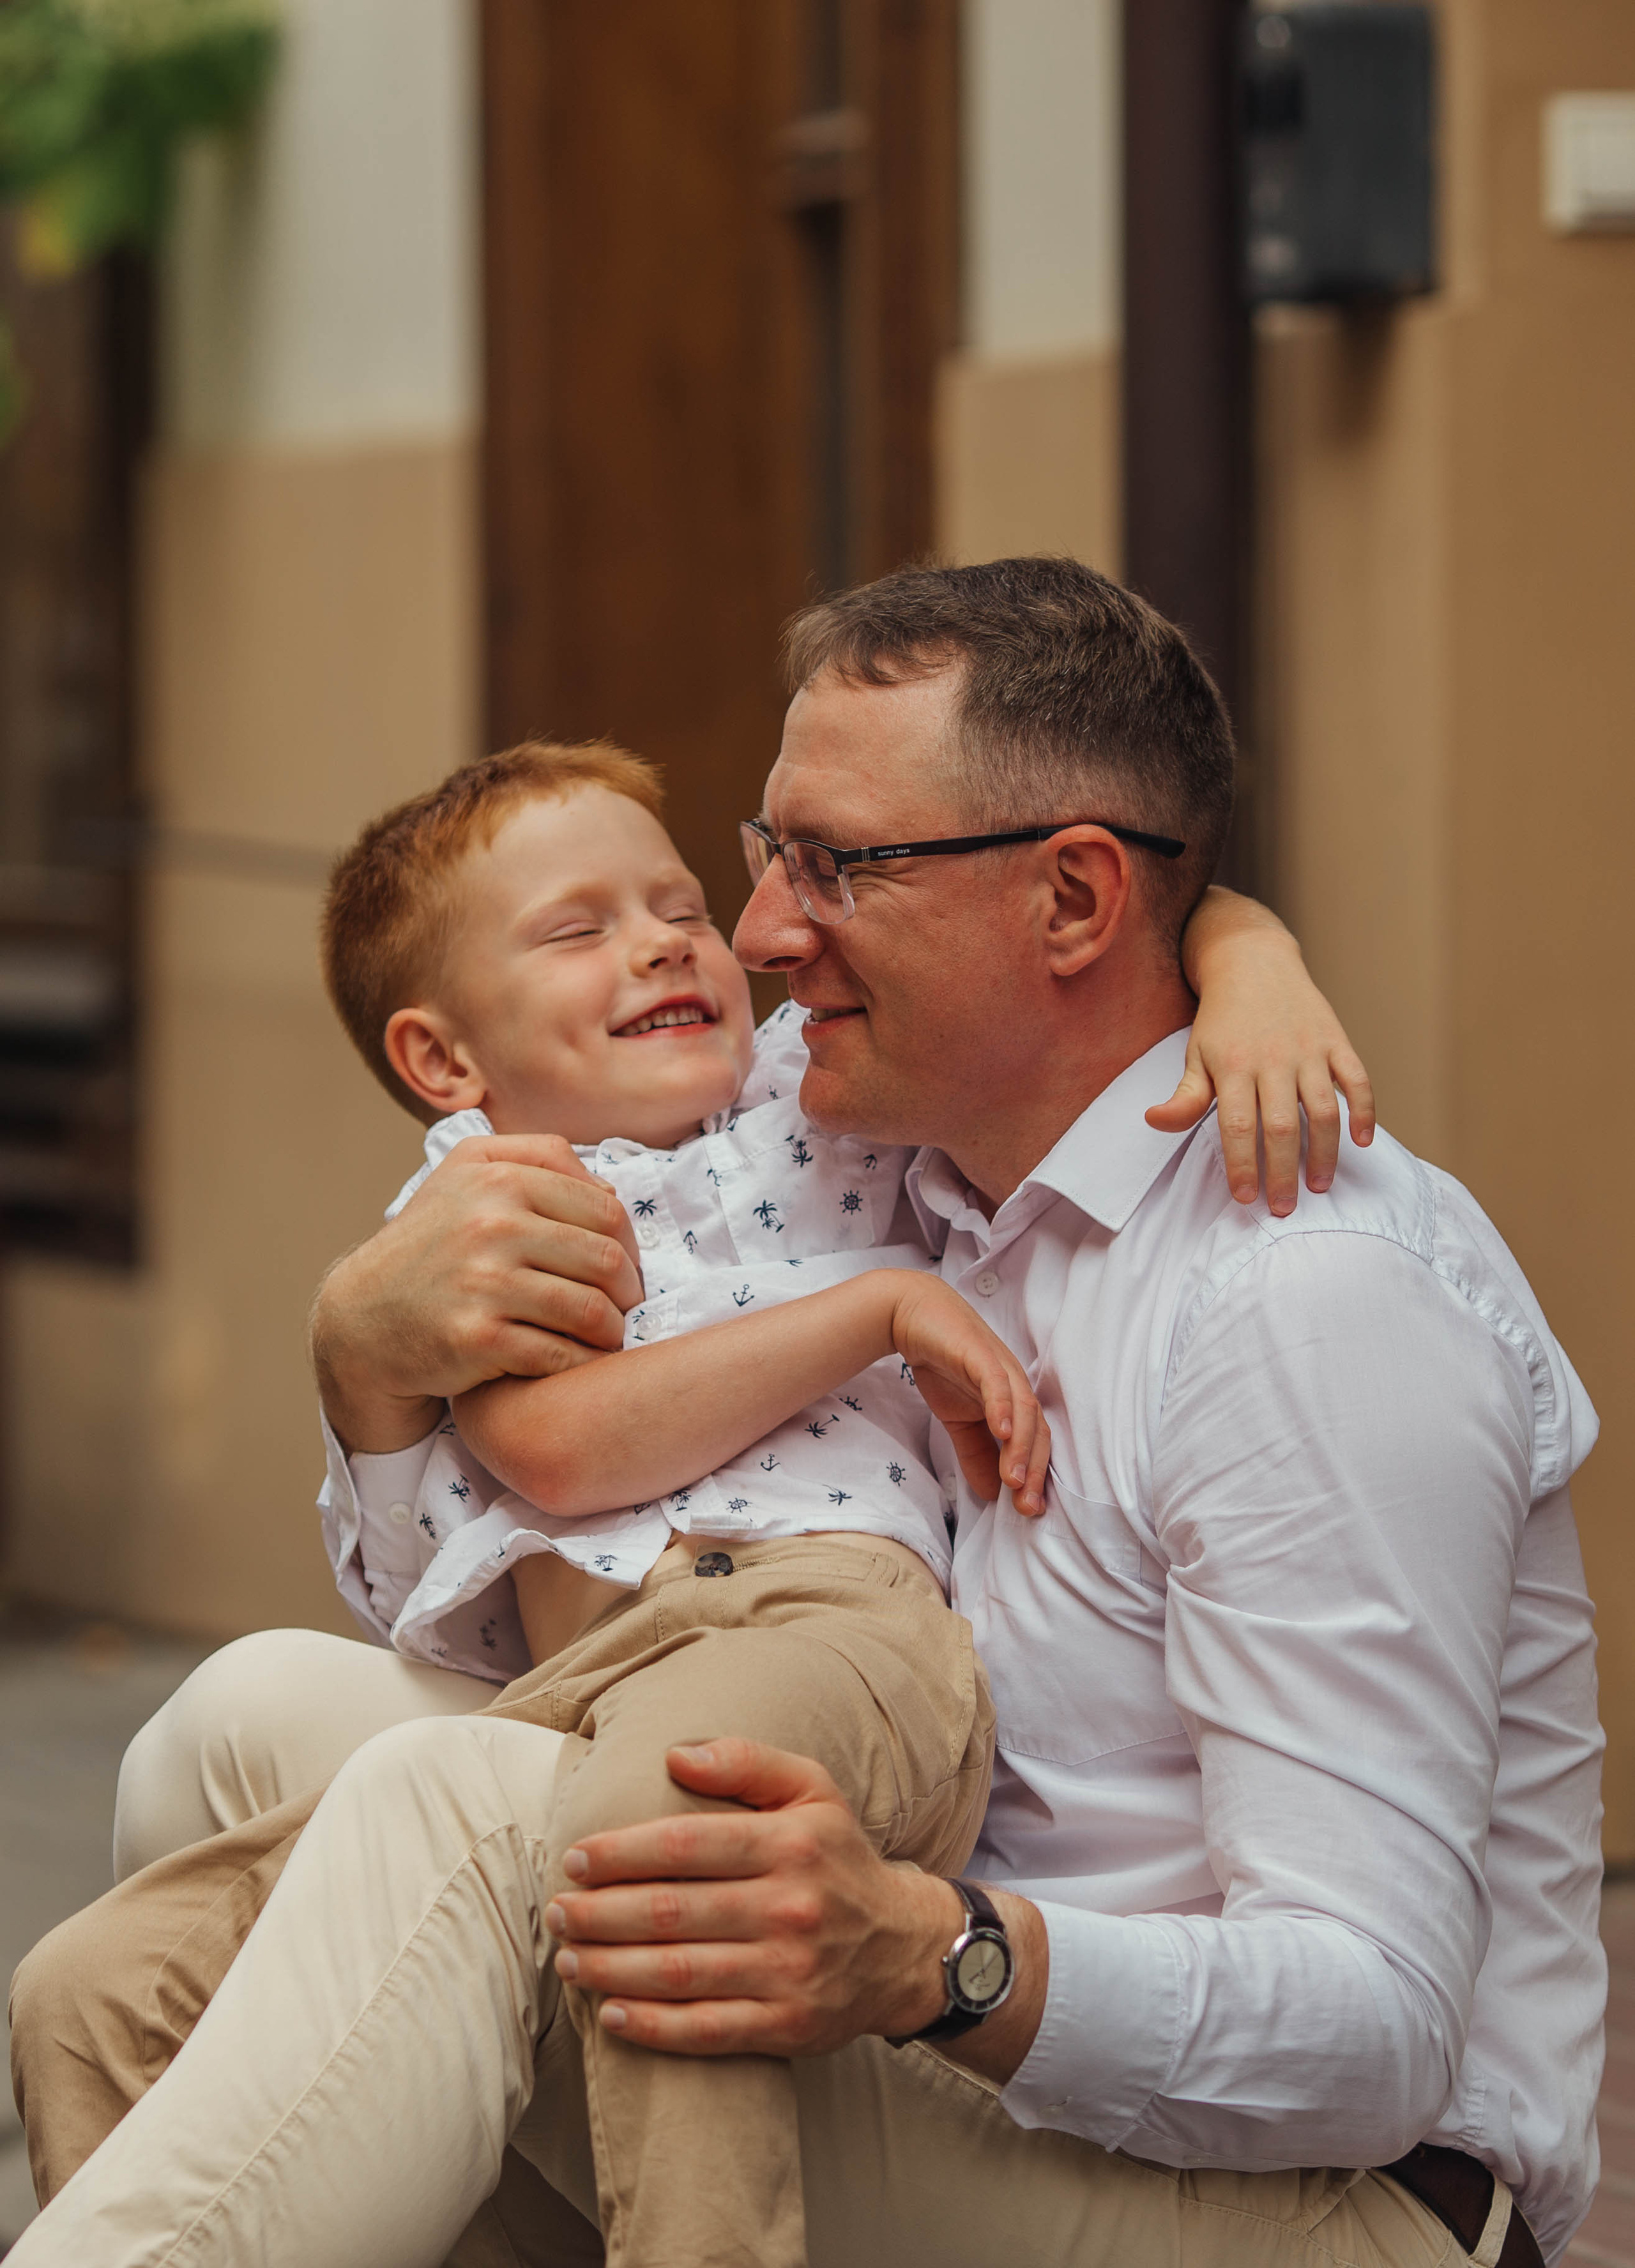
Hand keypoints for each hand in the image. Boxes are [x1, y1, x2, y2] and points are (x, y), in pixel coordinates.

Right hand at [311, 1134, 644, 1452]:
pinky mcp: (477, 1339)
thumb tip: (609, 1188)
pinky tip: (578, 1362)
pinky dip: (582, 1364)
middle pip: (606, 1260)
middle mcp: (490, 1225)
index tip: (624, 1266)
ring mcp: (483, 1283)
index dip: (629, 1242)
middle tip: (624, 1307)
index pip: (604, 1208)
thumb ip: (538, 1158)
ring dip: (612, 1331)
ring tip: (607, 1336)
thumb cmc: (429, 1245)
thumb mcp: (467, 1173)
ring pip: (591, 1310)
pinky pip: (560, 1355)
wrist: (362, 1320)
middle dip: (628, 1291)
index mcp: (497, 1178)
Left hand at [546, 1739, 1046, 2082]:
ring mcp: (790, 1973)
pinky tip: (611, 2016)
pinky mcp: (787, 2026)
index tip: (575, 1859)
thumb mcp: (812, 1788)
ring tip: (568, 1960)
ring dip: (611, 1969)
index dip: (621, 1853)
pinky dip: (652, 2027)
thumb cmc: (837, 1858)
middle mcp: (791, 1907)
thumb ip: (745, 1760)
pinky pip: (707, 2031)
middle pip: (672, 1912)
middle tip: (556, 1912)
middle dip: (599, 1914)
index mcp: (792, 1843)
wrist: (902, 1948)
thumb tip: (675, 1755)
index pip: (686, 1845)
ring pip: (680, 1973)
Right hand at [887, 1277, 1050, 1512]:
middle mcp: (1015, 1385)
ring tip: (1013, 1480)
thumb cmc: (942, 1363)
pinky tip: (1000, 1430)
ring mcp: (1000, 1366)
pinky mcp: (979, 1353)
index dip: (1035, 1477)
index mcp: (1014, 1401)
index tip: (1029, 1511)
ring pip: (1023, 1410)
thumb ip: (974, 1453)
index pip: (1035, 1443)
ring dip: (1021, 1446)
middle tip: (1028, 1506)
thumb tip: (990, 1494)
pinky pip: (996, 1382)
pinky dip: (1001, 1406)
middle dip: (1034, 1470)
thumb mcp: (957, 1419)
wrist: (912, 1315)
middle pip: (1037, 1431)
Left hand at [1155, 902, 1374, 1216]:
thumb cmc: (1221, 1020)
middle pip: (1282, 1126)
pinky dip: (1365, 1111)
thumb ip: (1184, 1095)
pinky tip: (1362, 1141)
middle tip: (1284, 1207)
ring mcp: (1309, 1049)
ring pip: (1324, 1110)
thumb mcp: (1195, 1054)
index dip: (1243, 1165)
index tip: (1245, 1198)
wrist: (1253, 961)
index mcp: (1233, 1065)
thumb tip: (1154, 1123)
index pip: (1238, 1126)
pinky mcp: (1336, 1039)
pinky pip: (1358, 1079)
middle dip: (1283, 1172)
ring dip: (1325, 1153)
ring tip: (1319, 1185)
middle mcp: (1273, 1058)